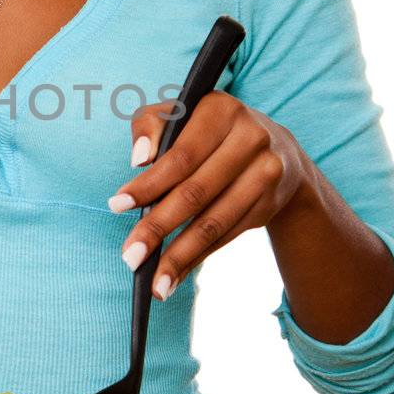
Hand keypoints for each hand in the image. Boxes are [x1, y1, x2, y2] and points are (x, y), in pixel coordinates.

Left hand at [108, 92, 310, 299]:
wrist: (277, 148)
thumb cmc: (208, 129)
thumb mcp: (180, 114)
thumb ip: (150, 126)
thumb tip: (139, 159)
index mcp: (221, 110)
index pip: (180, 155)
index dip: (148, 184)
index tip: (116, 206)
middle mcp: (250, 139)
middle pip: (196, 193)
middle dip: (158, 228)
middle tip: (130, 256)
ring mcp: (265, 174)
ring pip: (215, 222)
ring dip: (181, 256)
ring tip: (154, 283)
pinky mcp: (269, 204)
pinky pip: (227, 236)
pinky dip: (199, 258)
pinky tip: (175, 274)